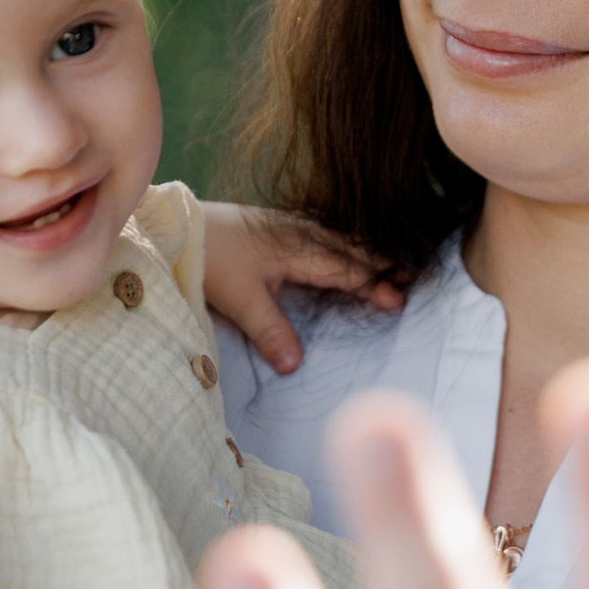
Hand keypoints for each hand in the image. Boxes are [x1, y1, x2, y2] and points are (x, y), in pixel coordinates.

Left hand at [202, 201, 400, 373]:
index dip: (372, 285)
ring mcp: (288, 226)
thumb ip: (269, 330)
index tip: (399, 299)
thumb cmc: (207, 257)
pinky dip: (343, 244)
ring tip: (390, 262)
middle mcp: (299, 233)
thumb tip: (294, 365)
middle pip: (350, 249)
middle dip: (380, 263)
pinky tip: (344, 247)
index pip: (345, 270)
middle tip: (413, 275)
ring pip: (338, 239)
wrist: (175, 223)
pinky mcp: (275, 226)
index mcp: (297, 249)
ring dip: (364, 252)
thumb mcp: (238, 298)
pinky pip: (323, 234)